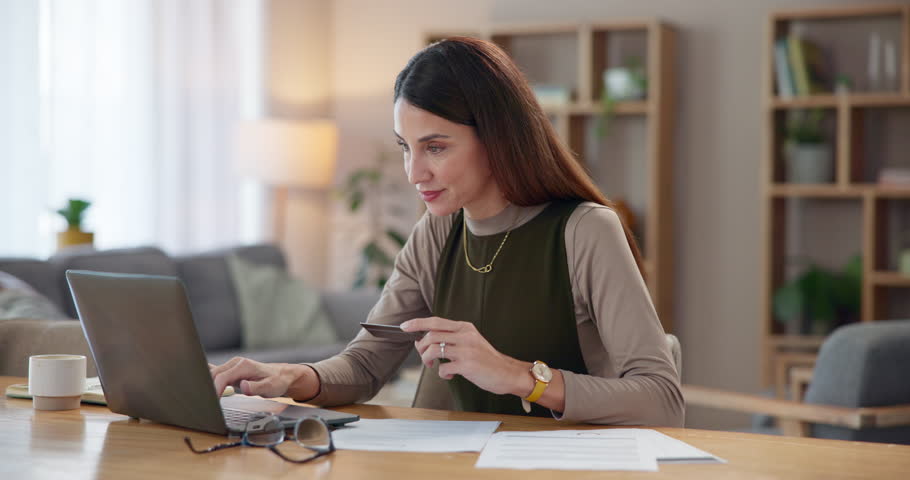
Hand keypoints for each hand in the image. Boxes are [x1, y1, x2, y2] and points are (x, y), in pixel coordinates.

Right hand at [208, 358, 314, 398]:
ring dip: (207, 385)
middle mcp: (235, 363)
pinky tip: (202, 386)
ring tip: (204, 399)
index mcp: (243, 366)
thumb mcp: (270, 387)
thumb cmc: (276, 381)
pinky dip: (209, 380)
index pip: (222, 377)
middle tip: (206, 405)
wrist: (281, 376)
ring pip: (212, 374)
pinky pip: (216, 373)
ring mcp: (232, 366)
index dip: (214, 389)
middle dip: (208, 388)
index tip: (212, 402)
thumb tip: (243, 386)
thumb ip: (256, 388)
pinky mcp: (230, 371)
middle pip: (213, 374)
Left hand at [401, 317, 526, 395]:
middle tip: (425, 358)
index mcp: (465, 328)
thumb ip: (449, 339)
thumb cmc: (486, 360)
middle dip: (421, 347)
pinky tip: (450, 375)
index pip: (435, 321)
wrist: (507, 373)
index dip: (417, 323)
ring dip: (428, 360)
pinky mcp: (467, 365)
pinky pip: (443, 368)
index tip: (404, 327)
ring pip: (433, 349)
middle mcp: (465, 336)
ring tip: (433, 366)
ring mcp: (466, 350)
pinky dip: (442, 374)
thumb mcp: (469, 342)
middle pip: (431, 335)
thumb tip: (421, 341)